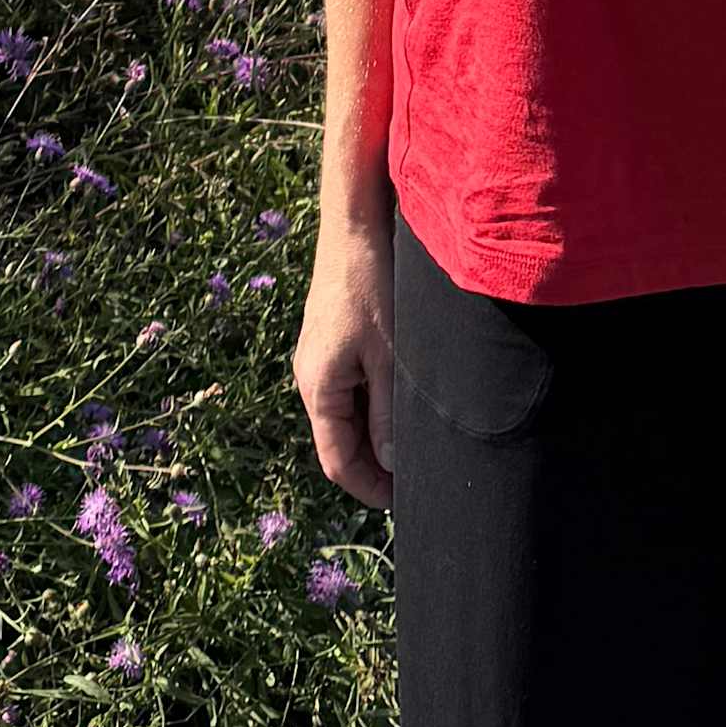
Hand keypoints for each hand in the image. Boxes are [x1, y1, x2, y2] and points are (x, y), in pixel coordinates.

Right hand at [295, 213, 397, 508]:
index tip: (406, 501)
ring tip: (414, 441)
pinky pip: (347, 389)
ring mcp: (317, 358)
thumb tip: (391, 466)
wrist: (355, 226)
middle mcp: (309, 378)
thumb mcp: (389, 357)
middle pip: (339, 442)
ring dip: (374, 434)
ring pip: (344, 416)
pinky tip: (400, 400)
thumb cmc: (372, 286)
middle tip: (416, 476)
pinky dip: (371, 405)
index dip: (370, 489)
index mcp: (318, 388)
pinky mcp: (329, 341)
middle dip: (374, 465)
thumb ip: (388, 415)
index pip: (338, 463)